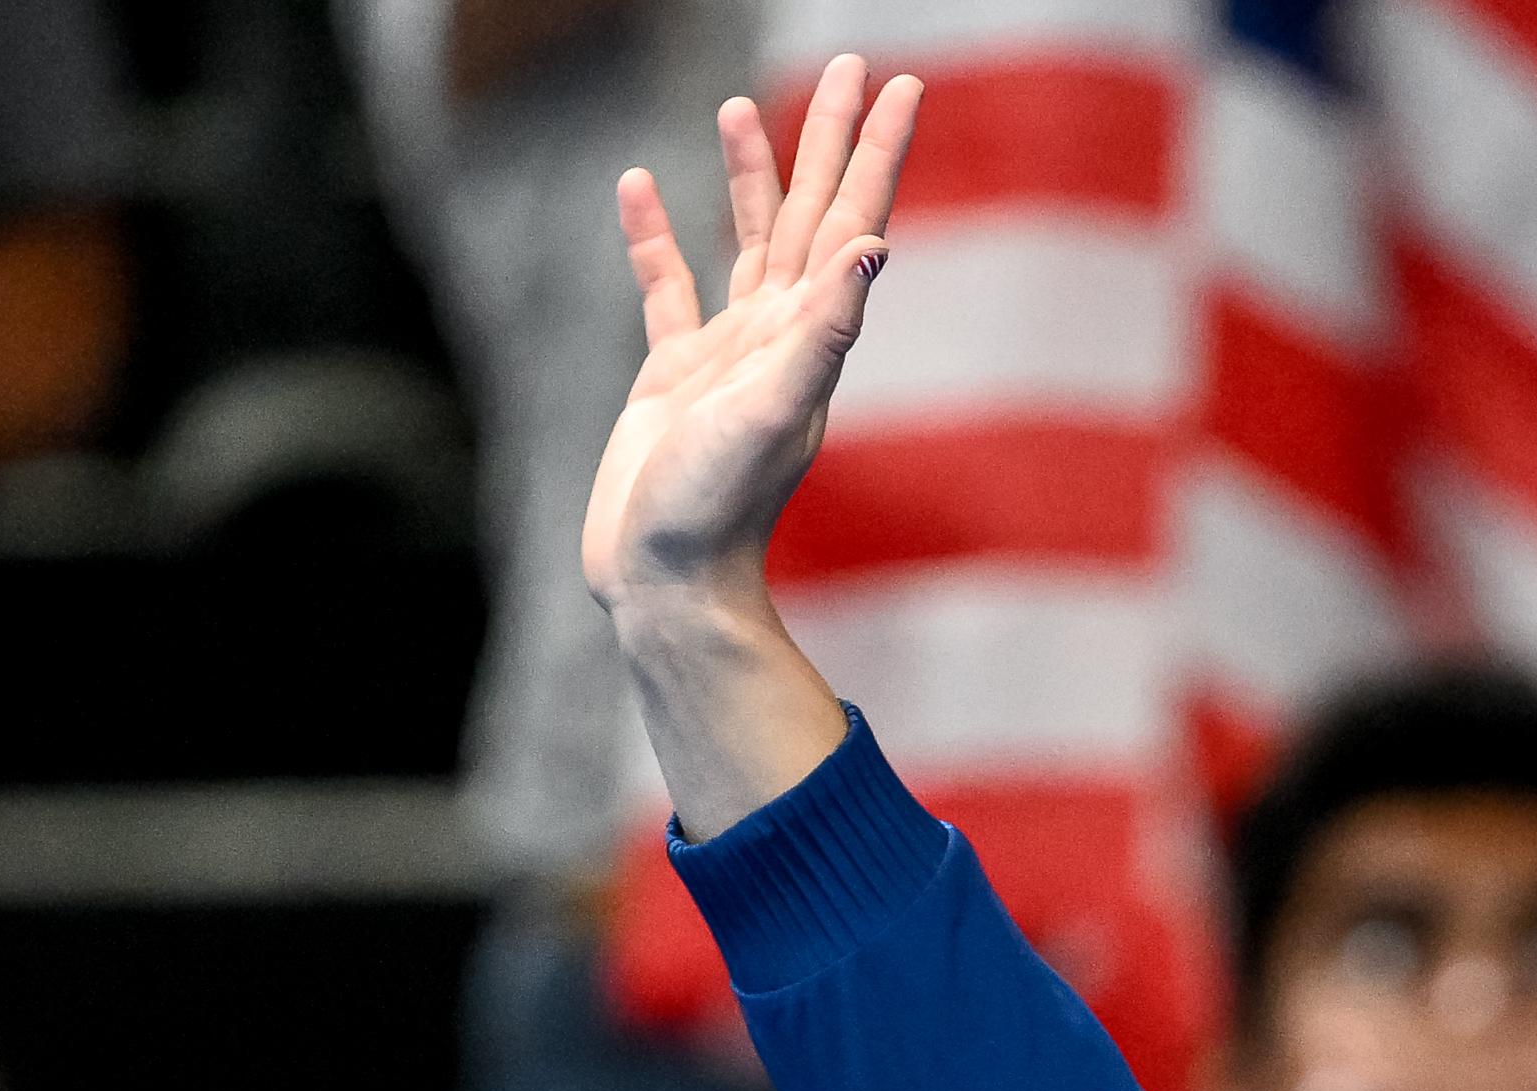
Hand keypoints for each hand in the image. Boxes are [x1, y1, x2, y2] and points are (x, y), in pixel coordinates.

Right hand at [582, 57, 918, 621]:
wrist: (668, 581)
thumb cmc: (717, 506)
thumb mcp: (775, 410)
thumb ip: (823, 330)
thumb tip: (873, 245)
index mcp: (809, 332)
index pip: (852, 218)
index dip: (875, 150)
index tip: (899, 83)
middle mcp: (778, 333)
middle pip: (809, 211)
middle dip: (828, 137)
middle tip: (850, 63)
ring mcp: (727, 351)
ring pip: (744, 239)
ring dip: (750, 175)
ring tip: (740, 107)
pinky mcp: (673, 374)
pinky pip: (665, 286)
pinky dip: (653, 236)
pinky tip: (637, 185)